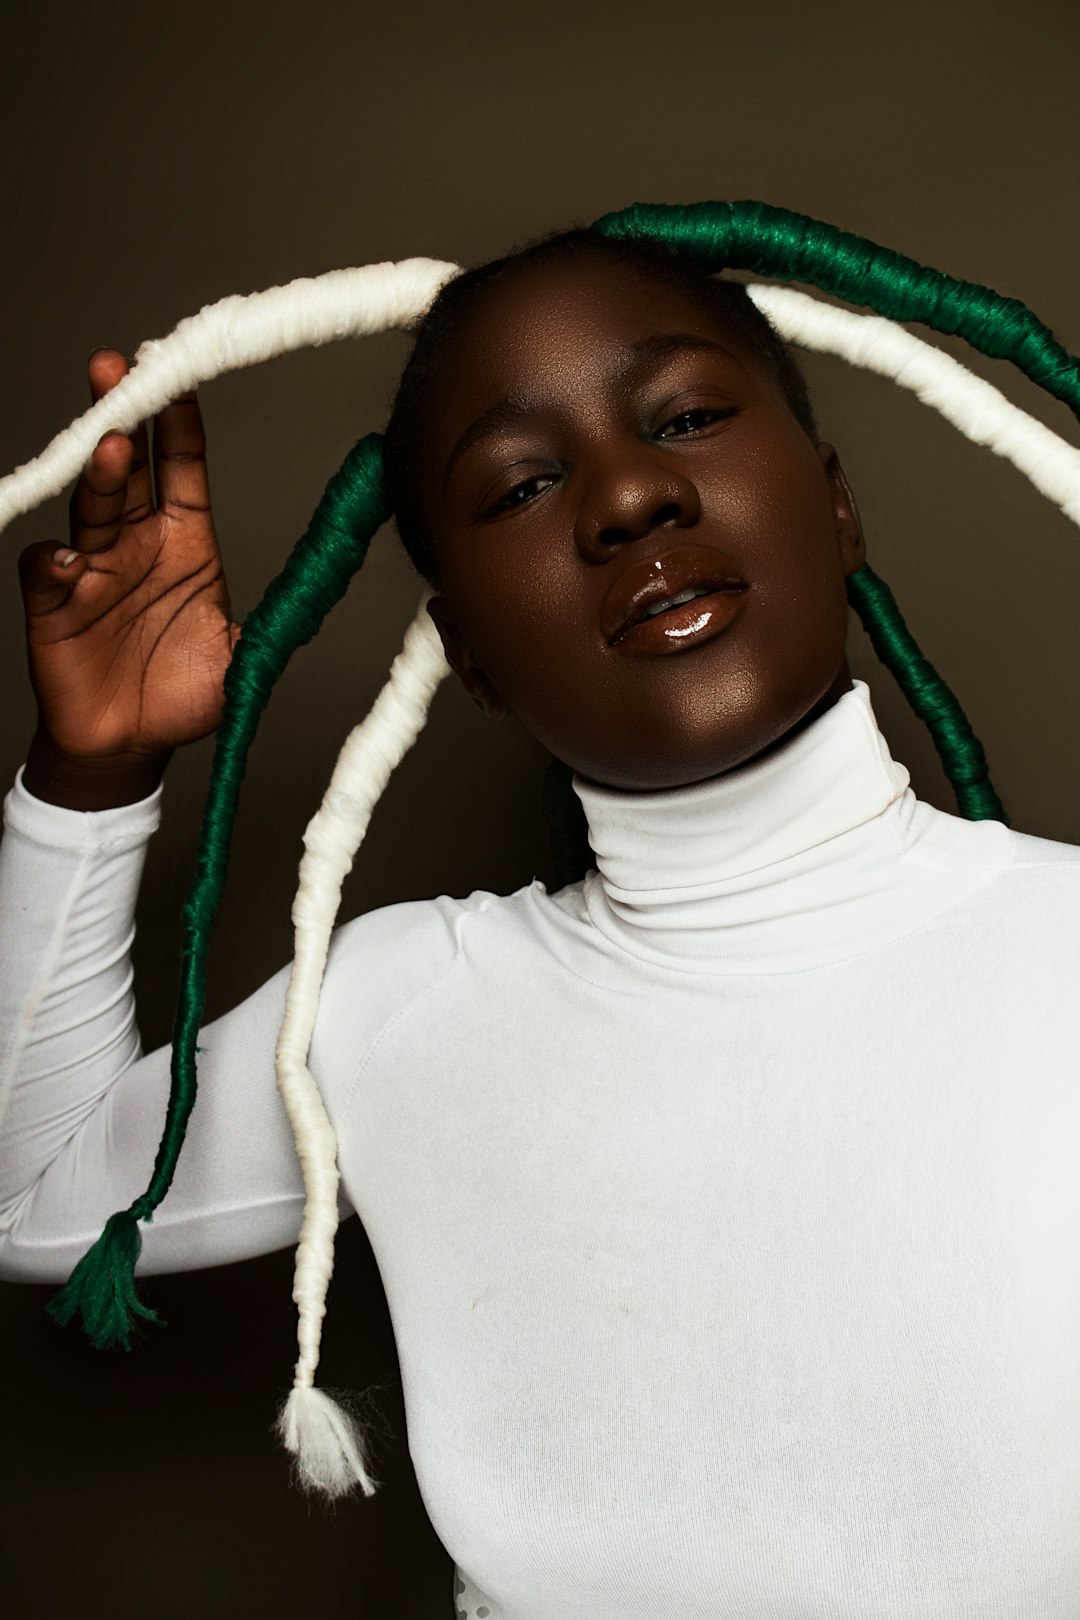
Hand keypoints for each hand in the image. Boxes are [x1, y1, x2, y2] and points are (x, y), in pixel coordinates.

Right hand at [18, 349, 240, 802]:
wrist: (130, 745)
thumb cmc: (181, 694)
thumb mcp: (242, 657)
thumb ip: (275, 624)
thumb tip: (322, 594)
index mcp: (185, 545)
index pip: (181, 470)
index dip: (179, 425)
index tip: (180, 375)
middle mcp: (136, 546)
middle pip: (128, 470)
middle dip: (124, 417)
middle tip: (120, 370)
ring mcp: (93, 572)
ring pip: (90, 508)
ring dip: (97, 475)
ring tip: (108, 446)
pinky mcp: (55, 608)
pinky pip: (47, 573)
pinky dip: (54, 563)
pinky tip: (70, 561)